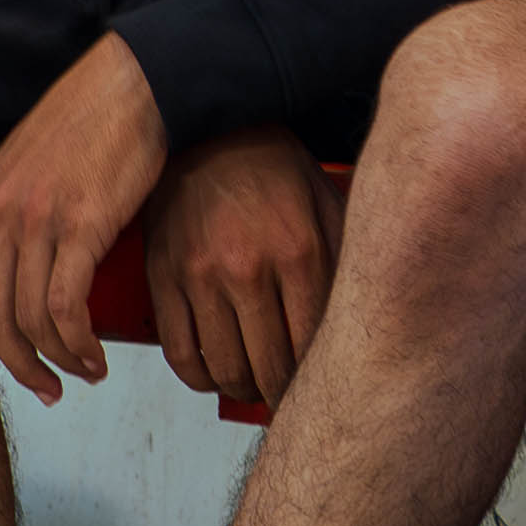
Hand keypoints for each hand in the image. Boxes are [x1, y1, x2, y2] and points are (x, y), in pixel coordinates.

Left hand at [0, 33, 171, 404]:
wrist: (137, 85)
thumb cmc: (94, 123)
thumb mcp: (32, 164)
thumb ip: (18, 211)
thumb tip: (24, 264)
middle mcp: (1, 215)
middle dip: (17, 367)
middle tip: (47, 391)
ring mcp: (39, 221)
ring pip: (32, 320)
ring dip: (58, 361)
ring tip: (85, 374)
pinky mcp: (83, 227)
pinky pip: (67, 308)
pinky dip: (80, 344)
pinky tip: (98, 355)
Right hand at [143, 128, 340, 411]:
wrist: (208, 129)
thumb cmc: (273, 169)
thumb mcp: (326, 204)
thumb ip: (346, 262)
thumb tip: (362, 325)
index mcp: (298, 251)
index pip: (313, 346)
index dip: (319, 378)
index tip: (322, 387)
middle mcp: (248, 268)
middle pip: (270, 367)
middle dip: (283, 393)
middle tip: (289, 395)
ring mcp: (200, 275)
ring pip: (225, 369)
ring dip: (244, 390)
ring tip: (256, 385)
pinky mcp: (163, 277)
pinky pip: (180, 353)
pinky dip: (199, 379)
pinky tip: (216, 375)